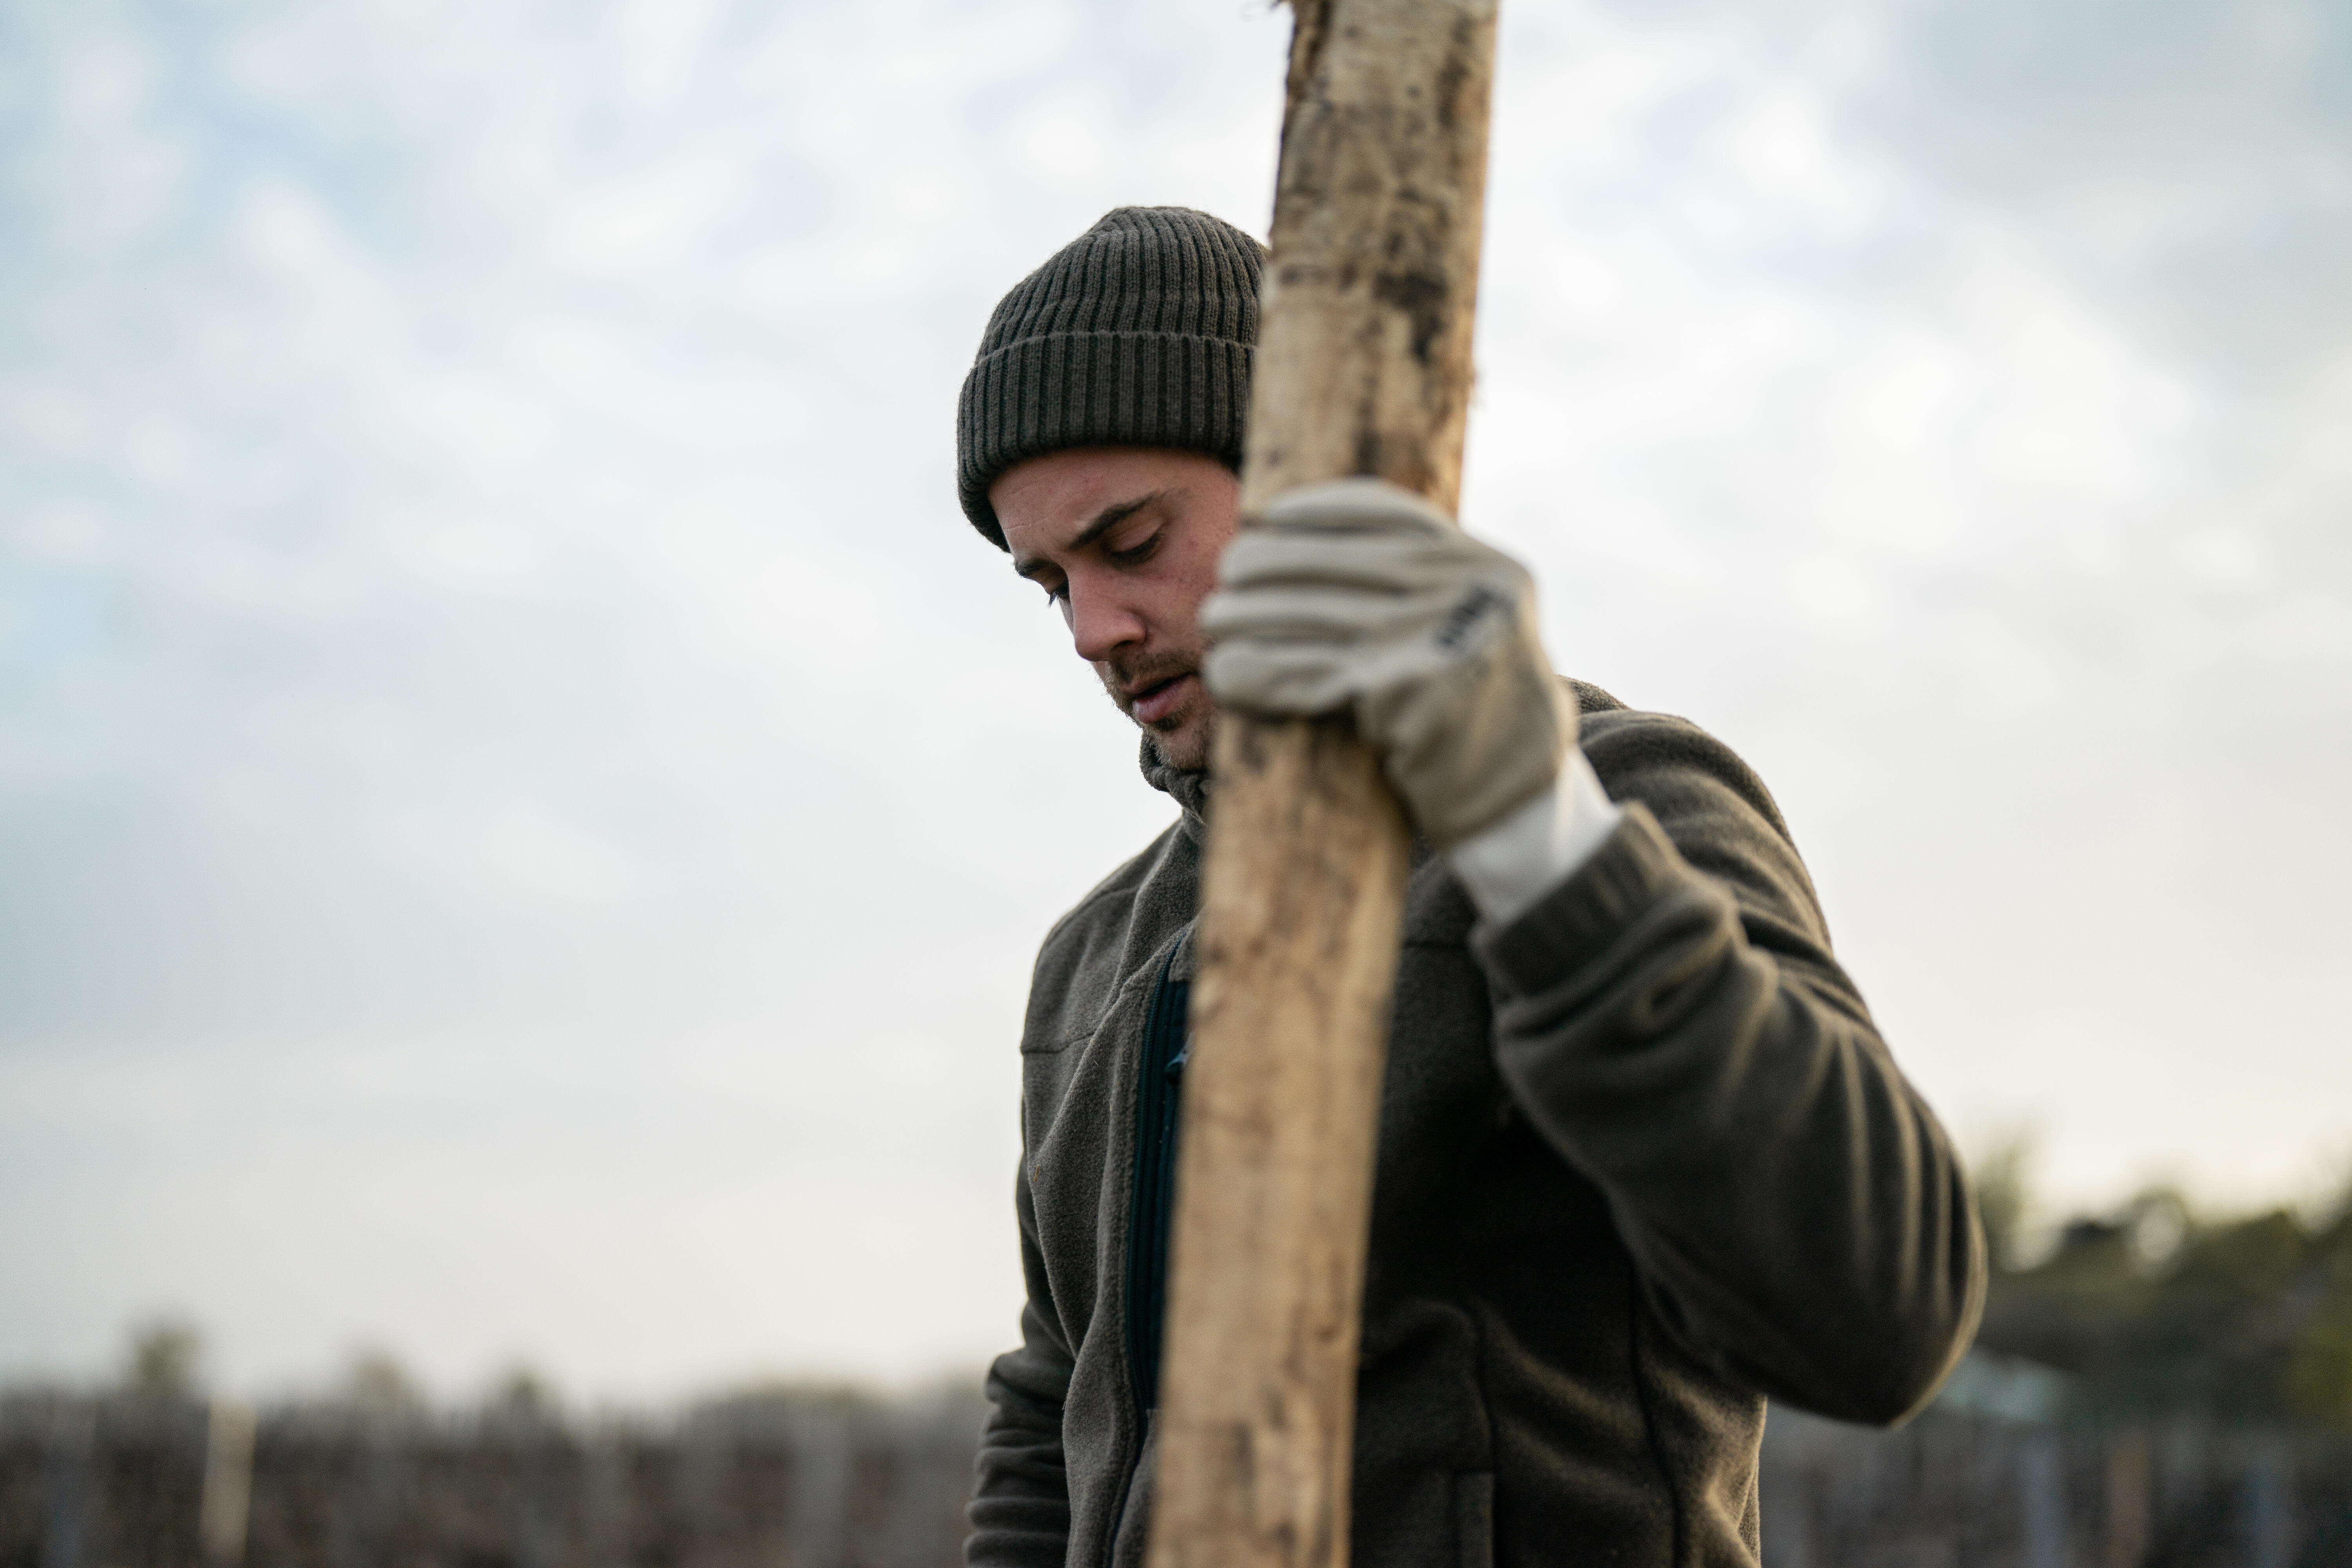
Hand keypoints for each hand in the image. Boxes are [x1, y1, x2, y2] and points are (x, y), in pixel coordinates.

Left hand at [1200, 478, 1577, 848]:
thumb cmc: (1472, 716)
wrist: (1517, 807)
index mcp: (1487, 565)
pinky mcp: (1411, 694)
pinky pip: (1309, 675)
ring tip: (1212, 623)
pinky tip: (1225, 672)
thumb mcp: (1469, 629)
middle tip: (1223, 578)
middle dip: (1268, 564)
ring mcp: (1444, 638)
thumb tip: (1308, 536)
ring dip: (1248, 618)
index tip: (1263, 515)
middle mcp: (1472, 591)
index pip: (1385, 510)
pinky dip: (1257, 672)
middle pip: (1337, 560)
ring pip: (1313, 614)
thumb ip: (1420, 585)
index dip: (1314, 509)